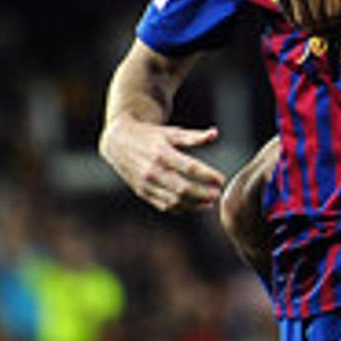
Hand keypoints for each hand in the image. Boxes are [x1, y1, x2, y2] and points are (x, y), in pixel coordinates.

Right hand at [98, 118, 225, 212]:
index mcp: (161, 152)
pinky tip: (194, 206)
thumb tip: (214, 134)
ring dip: (194, 205)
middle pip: (183, 188)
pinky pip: (163, 205)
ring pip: (174, 200)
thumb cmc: (149, 135)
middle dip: (203, 194)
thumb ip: (192, 136)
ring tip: (210, 203)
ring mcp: (146, 183)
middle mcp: (152, 170)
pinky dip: (181, 208)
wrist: (118, 141)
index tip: (222, 180)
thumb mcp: (169, 132)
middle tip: (217, 194)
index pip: (190, 167)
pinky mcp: (142, 192)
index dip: (208, 176)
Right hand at [261, 0, 340, 32]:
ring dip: (310, 27)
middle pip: (319, 21)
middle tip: (327, 32)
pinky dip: (295, 19)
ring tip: (314, 27)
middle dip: (325, 29)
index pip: (336, 15)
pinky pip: (288, 12)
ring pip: (303, 20)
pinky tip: (301, 18)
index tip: (338, 27)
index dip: (337, 25)